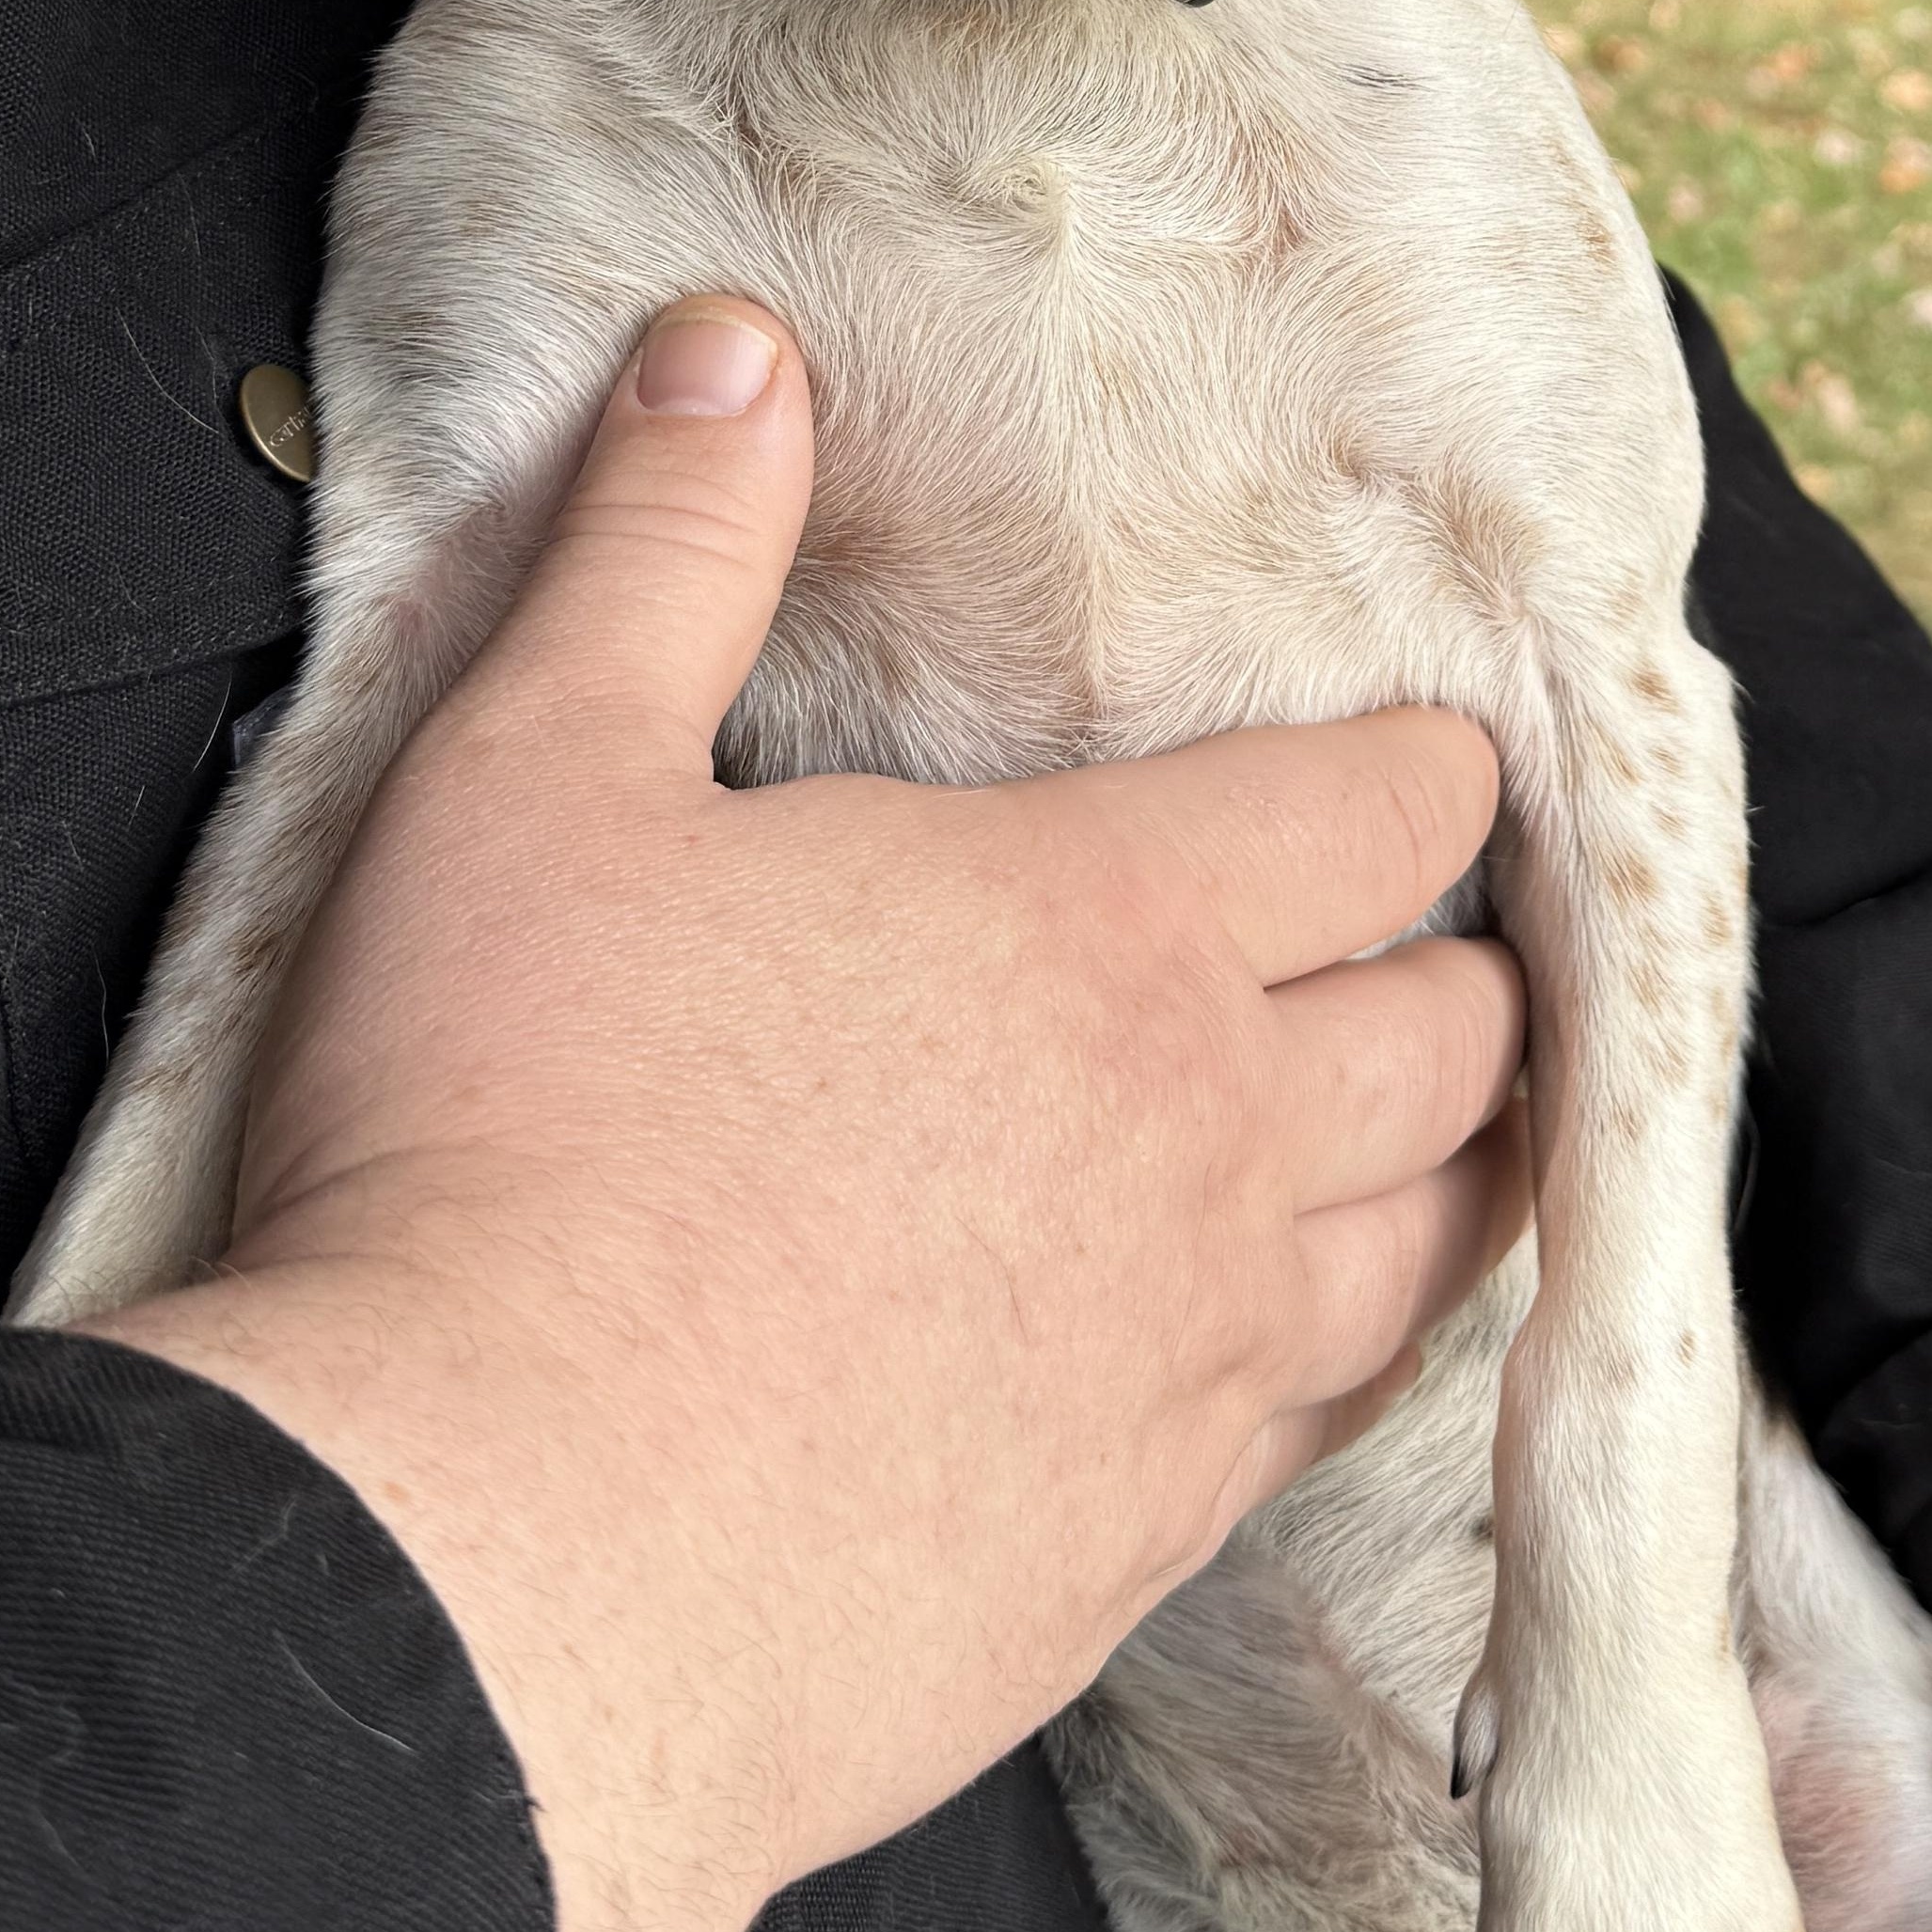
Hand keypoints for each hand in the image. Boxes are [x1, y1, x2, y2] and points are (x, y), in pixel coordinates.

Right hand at [85, 299, 1528, 1931]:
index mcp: (1108, 927)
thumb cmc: (494, 1144)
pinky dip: (1340, 1367)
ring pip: (1431, 1248)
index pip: (1378, 812)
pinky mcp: (1125, 1561)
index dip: (1424, 767)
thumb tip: (730, 350)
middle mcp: (1207, 1143)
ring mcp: (1188, 1370)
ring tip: (1426, 1136)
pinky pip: (1317, 1437)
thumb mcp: (536, 783)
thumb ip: (662, 554)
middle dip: (1466, 970)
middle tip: (1428, 945)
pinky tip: (1281, 1359)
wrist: (466, 1582)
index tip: (1427, 756)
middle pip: (1459, 1036)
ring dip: (1451, 1171)